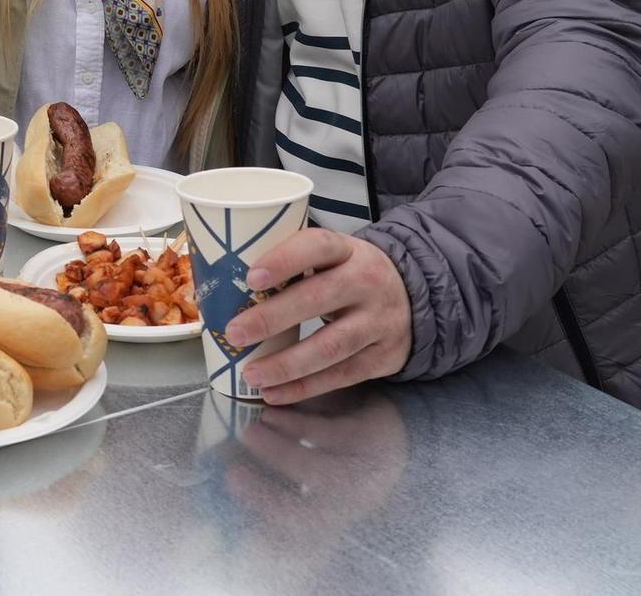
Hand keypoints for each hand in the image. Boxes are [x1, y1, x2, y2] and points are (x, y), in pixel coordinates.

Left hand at [222, 229, 412, 404]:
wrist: (414, 297)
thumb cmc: (351, 274)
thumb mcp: (333, 256)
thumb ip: (294, 265)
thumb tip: (226, 287)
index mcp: (348, 250)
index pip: (318, 246)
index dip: (285, 260)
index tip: (252, 277)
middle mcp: (367, 282)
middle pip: (320, 299)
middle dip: (273, 318)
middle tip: (235, 332)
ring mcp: (378, 322)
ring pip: (331, 346)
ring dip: (287, 363)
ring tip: (251, 372)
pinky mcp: (383, 357)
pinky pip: (341, 375)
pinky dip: (304, 387)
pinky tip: (275, 393)